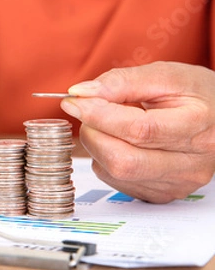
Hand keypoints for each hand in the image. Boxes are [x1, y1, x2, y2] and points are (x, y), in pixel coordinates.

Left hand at [60, 61, 214, 202]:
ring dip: (97, 145)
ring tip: (109, 124)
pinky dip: (105, 158)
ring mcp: (177, 183)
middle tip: (90, 111)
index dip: (99, 115)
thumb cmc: (193, 92)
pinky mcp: (162, 194)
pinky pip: (115, 180)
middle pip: (123, 160)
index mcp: (197, 126)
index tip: (73, 100)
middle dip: (93, 132)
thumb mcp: (164, 75)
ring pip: (115, 172)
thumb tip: (81, 93)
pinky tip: (120, 141)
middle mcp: (192, 163)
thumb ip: (121, 81)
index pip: (139, 130)